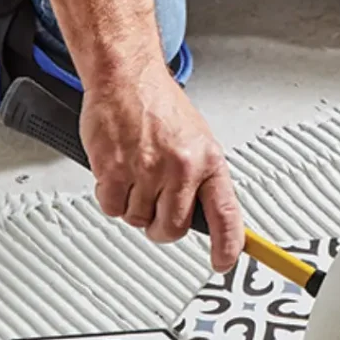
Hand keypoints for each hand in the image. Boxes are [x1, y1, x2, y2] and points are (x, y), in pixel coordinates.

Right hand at [80, 61, 243, 270]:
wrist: (127, 78)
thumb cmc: (161, 107)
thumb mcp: (198, 140)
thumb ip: (202, 179)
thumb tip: (209, 217)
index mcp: (209, 160)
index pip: (226, 213)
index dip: (228, 244)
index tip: (224, 262)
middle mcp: (182, 167)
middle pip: (174, 228)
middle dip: (162, 225)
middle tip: (157, 205)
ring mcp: (147, 170)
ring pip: (139, 220)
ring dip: (135, 206)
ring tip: (137, 174)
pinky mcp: (114, 169)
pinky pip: (112, 208)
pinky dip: (112, 198)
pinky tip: (118, 172)